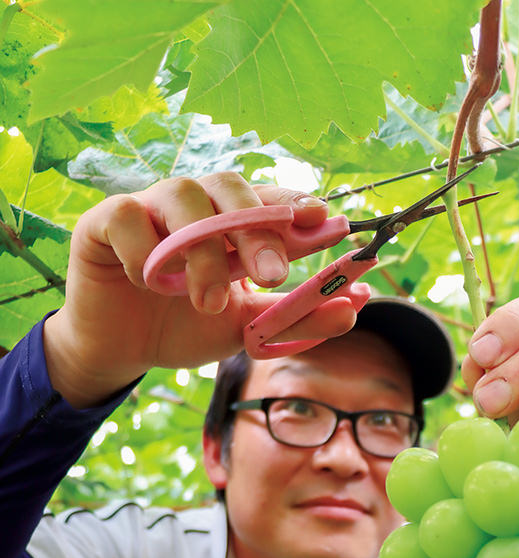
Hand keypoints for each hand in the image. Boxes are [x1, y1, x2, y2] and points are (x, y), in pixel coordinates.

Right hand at [43, 173, 356, 406]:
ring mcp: (151, 206)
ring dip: (202, 252)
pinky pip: (129, 217)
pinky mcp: (106, 220)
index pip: (269, 200)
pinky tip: (147, 284)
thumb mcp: (247, 328)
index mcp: (233, 223)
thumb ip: (296, 318)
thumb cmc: (186, 327)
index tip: (324, 220)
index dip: (296, 204)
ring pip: (184, 196)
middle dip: (257, 230)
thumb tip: (354, 309)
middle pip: (231, 190)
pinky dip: (143, 251)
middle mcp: (196, 204)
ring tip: (208, 301)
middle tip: (272, 276)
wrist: (125, 350)